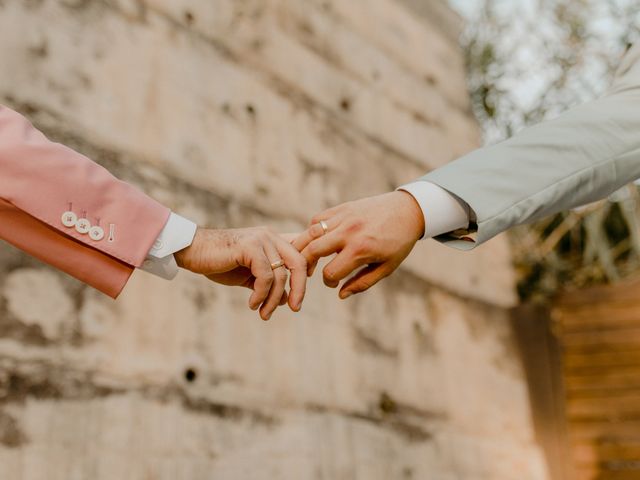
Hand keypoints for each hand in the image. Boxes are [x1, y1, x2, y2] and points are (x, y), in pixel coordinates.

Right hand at [175, 227, 306, 319]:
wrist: (193, 252)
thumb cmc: (220, 263)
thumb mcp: (249, 275)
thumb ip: (267, 284)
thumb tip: (286, 299)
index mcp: (273, 240)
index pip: (301, 253)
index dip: (307, 272)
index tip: (299, 295)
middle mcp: (270, 236)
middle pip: (299, 262)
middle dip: (300, 289)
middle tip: (295, 308)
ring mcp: (261, 239)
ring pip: (281, 274)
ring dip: (273, 299)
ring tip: (264, 313)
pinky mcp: (250, 247)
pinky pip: (266, 276)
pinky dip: (262, 294)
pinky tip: (252, 304)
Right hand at [292, 191, 423, 298]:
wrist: (408, 211)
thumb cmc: (399, 242)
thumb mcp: (386, 267)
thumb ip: (362, 283)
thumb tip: (340, 294)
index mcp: (360, 249)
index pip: (330, 272)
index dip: (329, 282)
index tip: (334, 283)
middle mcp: (349, 232)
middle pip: (312, 250)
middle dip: (306, 265)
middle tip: (309, 272)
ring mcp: (344, 217)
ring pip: (310, 233)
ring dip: (303, 247)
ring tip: (307, 257)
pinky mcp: (342, 208)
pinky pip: (318, 219)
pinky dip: (313, 230)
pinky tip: (319, 239)